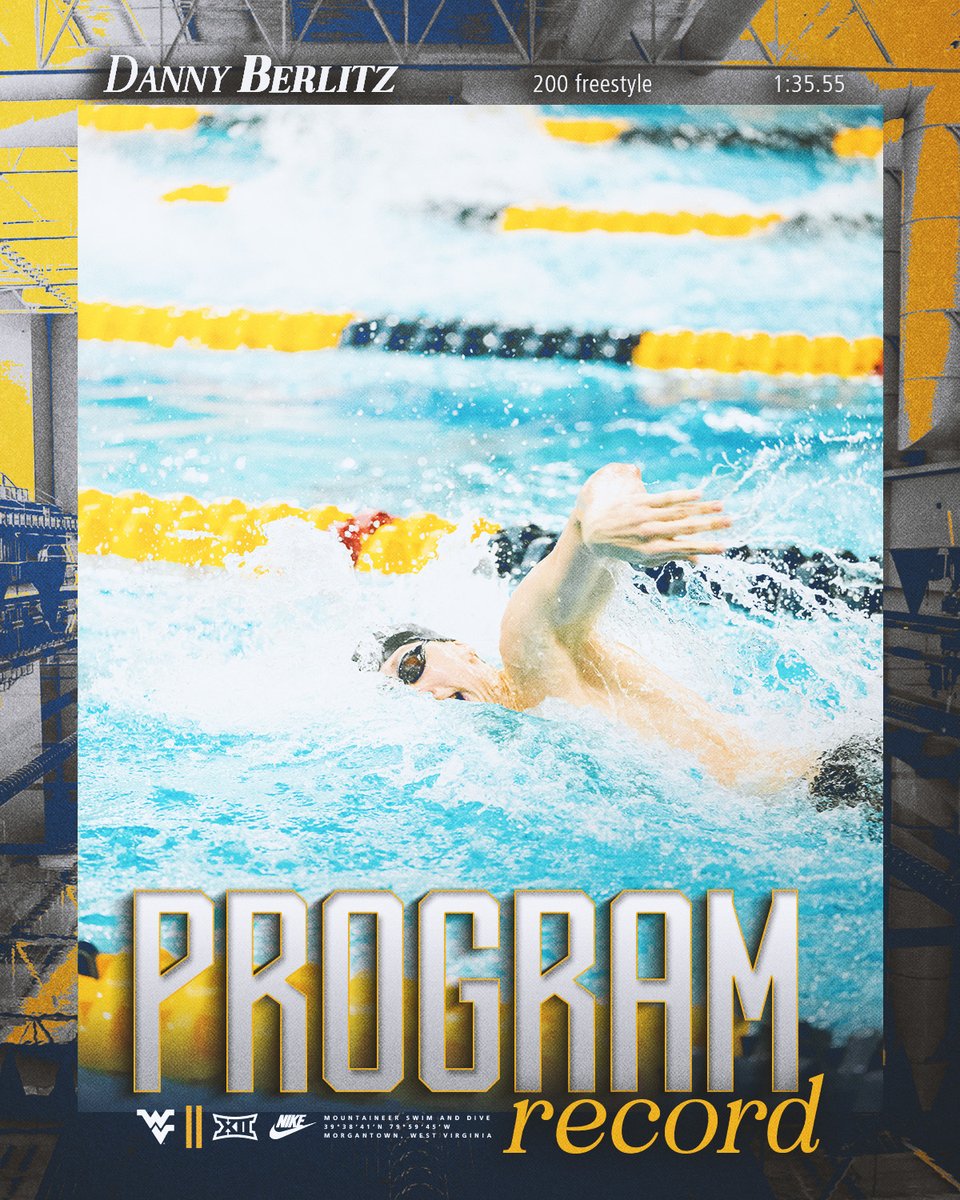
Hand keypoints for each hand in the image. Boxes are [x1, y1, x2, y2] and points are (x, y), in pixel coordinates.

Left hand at [575, 463, 730, 564]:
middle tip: (731, 523)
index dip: (704, 548)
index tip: (724, 547)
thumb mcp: (644, 559)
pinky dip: (683, 496)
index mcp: (651, 551)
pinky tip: (699, 494)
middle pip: (685, 528)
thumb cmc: (623, 548)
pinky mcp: (639, 501)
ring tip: (722, 507)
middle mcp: (649, 534)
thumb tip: (697, 561)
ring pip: (678, 511)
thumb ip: (670, 557)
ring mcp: (644, 516)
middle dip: (710, 526)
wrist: (593, 531)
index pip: (684, 548)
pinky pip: (665, 498)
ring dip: (702, 509)